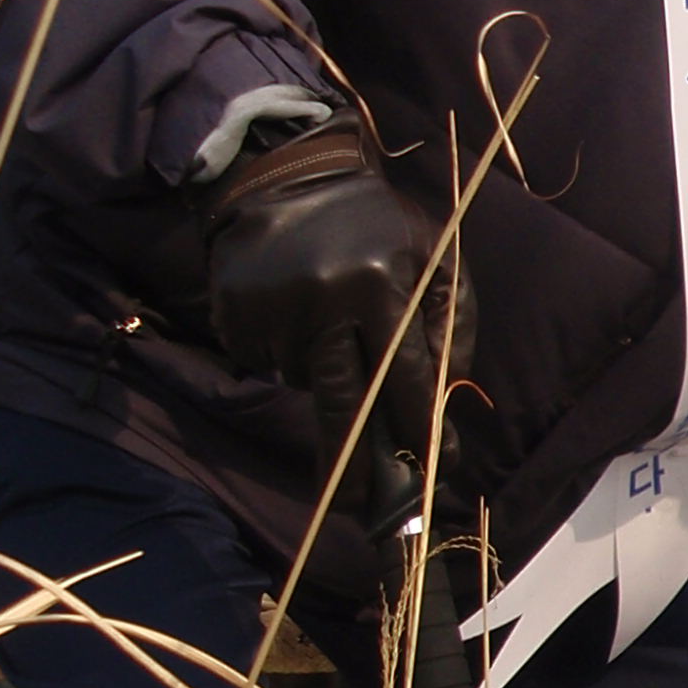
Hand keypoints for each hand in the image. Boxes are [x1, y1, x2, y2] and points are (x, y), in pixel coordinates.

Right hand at [203, 120, 448, 485]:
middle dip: (356, 465)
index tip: (435, 468)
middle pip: (344, 405)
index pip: (405, 377)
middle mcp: (323, 302)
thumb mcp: (434, 253)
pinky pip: (270, 363)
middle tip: (365, 513)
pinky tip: (298, 315)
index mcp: (379, 285)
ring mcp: (273, 310)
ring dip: (328, 376)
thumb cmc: (377, 222)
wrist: (287, 173)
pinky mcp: (235, 314)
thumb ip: (452, 320)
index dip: (420, 427)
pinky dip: (288, 356)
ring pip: (308, 383)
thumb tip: (450, 395)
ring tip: (331, 324)